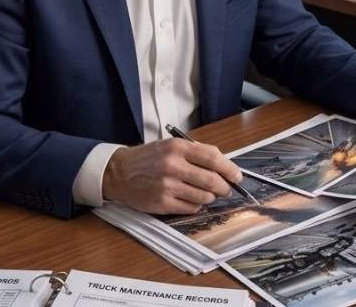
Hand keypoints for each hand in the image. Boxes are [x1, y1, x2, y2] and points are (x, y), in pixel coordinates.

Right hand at [101, 138, 242, 214]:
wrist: (118, 173)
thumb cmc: (148, 159)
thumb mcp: (171, 146)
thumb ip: (197, 154)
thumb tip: (225, 168)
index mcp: (177, 148)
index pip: (213, 158)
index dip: (230, 169)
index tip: (237, 176)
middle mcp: (172, 166)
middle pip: (211, 180)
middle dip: (224, 187)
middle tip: (227, 189)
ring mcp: (167, 186)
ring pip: (204, 197)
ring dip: (210, 197)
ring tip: (206, 193)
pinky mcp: (162, 203)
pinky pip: (191, 208)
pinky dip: (196, 205)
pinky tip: (190, 199)